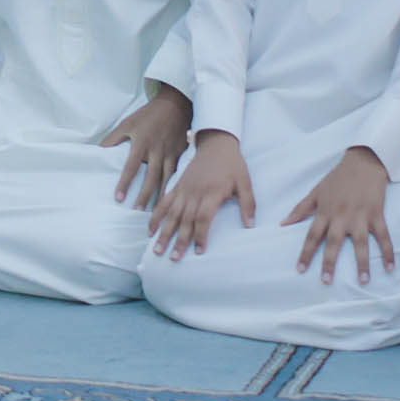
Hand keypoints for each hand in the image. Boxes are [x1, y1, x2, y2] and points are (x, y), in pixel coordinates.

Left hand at [102, 83, 192, 210]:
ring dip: (160, 196)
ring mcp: (170, 154)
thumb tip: (98, 150)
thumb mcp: (127, 123)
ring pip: (166, 179)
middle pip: (150, 177)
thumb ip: (113, 138)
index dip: (124, 183)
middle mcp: (156, 151)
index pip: (131, 167)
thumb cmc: (147, 116)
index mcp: (141, 143)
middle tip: (137, 211)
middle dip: (144, 195)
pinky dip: (174, 188)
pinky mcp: (180, 155)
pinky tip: (171, 200)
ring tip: (155, 213)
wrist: (174, 106)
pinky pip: (177, 175)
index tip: (118, 198)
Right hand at [147, 125, 250, 256]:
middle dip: (178, 240)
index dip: (200, 235)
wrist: (216, 142)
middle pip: (184, 219)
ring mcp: (184, 188)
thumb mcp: (245, 182)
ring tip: (156, 249)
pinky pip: (164, 201)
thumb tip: (250, 226)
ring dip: (163, 232)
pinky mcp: (177, 185)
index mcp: (212, 192)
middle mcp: (194, 192)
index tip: (199, 252)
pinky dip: (155, 216)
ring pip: (171, 213)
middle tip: (173, 258)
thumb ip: (248, 204)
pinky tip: (149, 229)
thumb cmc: (232, 164)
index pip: (203, 217)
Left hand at [286, 146, 395, 283]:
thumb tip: (282, 224)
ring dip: (362, 263)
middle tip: (326, 281)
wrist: (362, 162)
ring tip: (363, 281)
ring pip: (360, 244)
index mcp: (325, 212)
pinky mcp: (377, 214)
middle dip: (329, 262)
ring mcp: (360, 216)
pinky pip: (383, 237)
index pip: (312, 236)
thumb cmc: (337, 178)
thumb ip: (300, 209)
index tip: (300, 270)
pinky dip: (388, 252)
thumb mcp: (316, 192)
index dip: (305, 253)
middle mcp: (341, 216)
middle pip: (333, 242)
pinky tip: (390, 268)